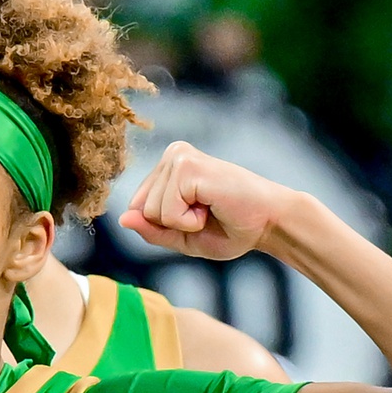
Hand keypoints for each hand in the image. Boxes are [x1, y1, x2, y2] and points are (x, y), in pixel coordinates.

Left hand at [120, 140, 312, 259]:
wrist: (269, 223)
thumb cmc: (231, 228)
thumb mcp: (182, 237)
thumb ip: (152, 229)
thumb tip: (123, 219)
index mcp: (168, 167)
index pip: (138, 207)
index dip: (166, 225)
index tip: (197, 217)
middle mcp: (172, 155)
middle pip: (142, 209)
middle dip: (173, 224)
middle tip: (207, 213)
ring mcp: (179, 157)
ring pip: (152, 211)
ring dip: (183, 222)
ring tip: (210, 208)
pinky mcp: (188, 166)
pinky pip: (167, 211)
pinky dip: (189, 221)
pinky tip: (211, 206)